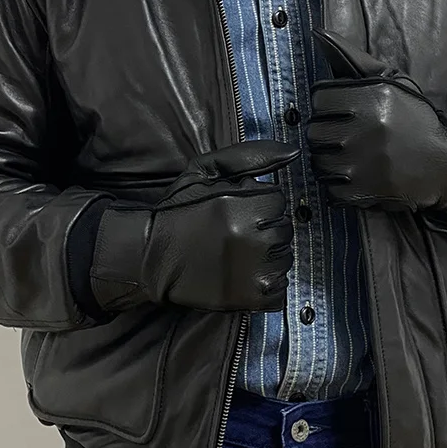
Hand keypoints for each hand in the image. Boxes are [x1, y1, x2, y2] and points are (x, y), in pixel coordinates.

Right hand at [90, 140, 300, 311]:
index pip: (278, 200)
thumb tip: (293, 150)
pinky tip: (242, 275)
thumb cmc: (180, 211)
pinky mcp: (253, 297)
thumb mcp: (205, 171)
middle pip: (284, 229)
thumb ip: (250, 156)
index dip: (257, 204)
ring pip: (284, 258)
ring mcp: (255, 271)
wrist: (152, 257)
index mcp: (245, 205)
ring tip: (237, 255)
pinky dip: (266, 283)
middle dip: (263, 228)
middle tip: (235, 234)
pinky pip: (280, 288)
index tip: (237, 212)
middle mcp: (254, 238)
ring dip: (266, 256)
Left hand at [306, 27, 446, 215]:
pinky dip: (337, 182)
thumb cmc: (414, 118)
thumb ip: (350, 58)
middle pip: (315, 131)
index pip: (318, 100)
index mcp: (370, 98)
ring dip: (330, 158)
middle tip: (347, 135)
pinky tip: (356, 174)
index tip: (344, 112)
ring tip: (351, 155)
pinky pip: (329, 187)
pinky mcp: (363, 191)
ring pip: (318, 160)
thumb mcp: (389, 81)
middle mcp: (366, 130)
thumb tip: (318, 33)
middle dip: (327, 132)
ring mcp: (363, 164)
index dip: (329, 106)